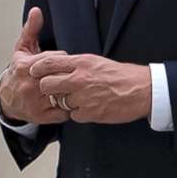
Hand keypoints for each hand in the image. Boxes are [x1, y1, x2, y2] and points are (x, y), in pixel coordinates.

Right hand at [0, 7, 68, 124]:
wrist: (8, 98)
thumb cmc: (19, 70)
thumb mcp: (23, 49)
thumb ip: (31, 29)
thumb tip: (36, 10)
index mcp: (25, 67)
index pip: (53, 60)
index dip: (62, 60)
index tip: (64, 60)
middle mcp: (28, 85)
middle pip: (59, 77)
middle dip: (68, 75)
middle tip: (73, 74)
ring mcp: (34, 102)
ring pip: (62, 94)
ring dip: (71, 91)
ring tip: (74, 87)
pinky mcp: (40, 116)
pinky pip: (63, 111)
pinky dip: (68, 107)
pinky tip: (69, 100)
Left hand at [24, 51, 152, 124]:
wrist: (142, 90)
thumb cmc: (121, 75)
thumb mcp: (96, 62)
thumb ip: (75, 65)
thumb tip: (58, 66)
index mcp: (81, 63)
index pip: (48, 63)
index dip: (37, 68)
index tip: (34, 71)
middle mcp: (79, 79)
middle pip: (47, 85)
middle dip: (47, 89)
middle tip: (54, 90)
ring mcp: (84, 97)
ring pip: (59, 102)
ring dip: (65, 102)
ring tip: (80, 99)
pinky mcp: (90, 113)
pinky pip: (73, 115)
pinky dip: (79, 113)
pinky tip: (89, 107)